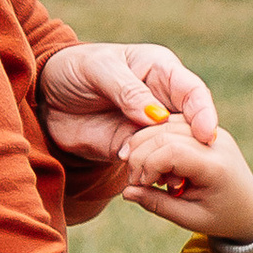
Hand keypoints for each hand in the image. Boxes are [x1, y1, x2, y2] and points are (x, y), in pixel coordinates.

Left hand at [38, 38, 215, 167]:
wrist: (46, 97)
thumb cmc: (74, 69)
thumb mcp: (98, 70)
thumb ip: (127, 90)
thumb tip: (156, 116)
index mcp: (162, 71)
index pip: (192, 91)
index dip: (203, 112)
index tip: (206, 134)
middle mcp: (163, 100)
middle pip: (191, 124)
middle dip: (193, 146)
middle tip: (189, 163)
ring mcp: (150, 128)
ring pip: (174, 149)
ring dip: (174, 165)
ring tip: (168, 178)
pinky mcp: (134, 149)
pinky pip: (151, 165)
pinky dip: (153, 175)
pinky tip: (151, 183)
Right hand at [121, 114, 252, 242]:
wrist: (252, 208)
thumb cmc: (222, 217)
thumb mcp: (190, 218)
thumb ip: (157, 204)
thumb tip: (126, 192)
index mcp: (216, 166)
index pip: (171, 151)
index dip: (147, 165)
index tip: (139, 185)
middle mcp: (216, 142)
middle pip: (165, 132)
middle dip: (141, 155)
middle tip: (135, 180)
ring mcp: (212, 131)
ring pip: (166, 123)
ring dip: (145, 144)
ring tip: (142, 172)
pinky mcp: (205, 129)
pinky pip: (173, 123)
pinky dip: (155, 138)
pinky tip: (149, 159)